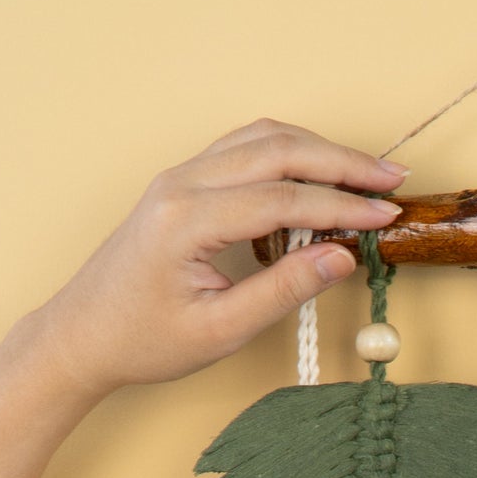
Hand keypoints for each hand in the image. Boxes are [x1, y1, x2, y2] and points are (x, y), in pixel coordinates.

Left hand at [24, 118, 404, 405]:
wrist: (85, 332)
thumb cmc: (144, 338)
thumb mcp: (221, 330)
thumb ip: (283, 291)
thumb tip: (341, 259)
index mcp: (187, 219)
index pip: (283, 198)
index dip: (341, 206)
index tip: (386, 216)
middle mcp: (182, 184)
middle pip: (276, 149)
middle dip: (340, 162)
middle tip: (391, 179)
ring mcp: (181, 177)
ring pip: (261, 139)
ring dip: (318, 149)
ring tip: (367, 172)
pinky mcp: (185, 183)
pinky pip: (245, 150)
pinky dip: (290, 155)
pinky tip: (320, 174)